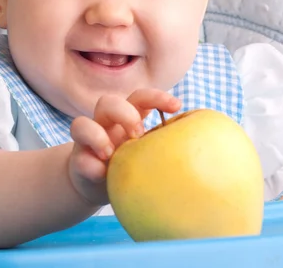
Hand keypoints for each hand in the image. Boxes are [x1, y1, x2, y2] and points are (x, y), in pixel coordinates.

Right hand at [68, 89, 181, 205]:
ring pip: (81, 124)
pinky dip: (88, 163)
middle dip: (123, 113)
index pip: (140, 97)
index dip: (156, 97)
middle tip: (137, 133)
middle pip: (108, 102)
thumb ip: (167, 147)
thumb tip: (204, 154)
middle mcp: (106, 124)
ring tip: (110, 153)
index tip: (177, 105)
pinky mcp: (78, 160)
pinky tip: (100, 173)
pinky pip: (78, 157)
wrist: (98, 186)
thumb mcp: (151, 154)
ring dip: (97, 136)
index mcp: (128, 118)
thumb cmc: (133, 166)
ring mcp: (89, 142)